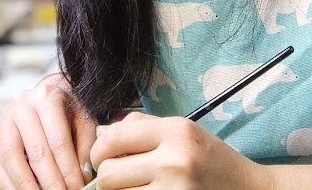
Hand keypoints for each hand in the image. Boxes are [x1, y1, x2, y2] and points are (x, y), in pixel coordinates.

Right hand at [0, 73, 96, 189]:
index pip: (58, 140)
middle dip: (51, 181)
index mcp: (47, 97)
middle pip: (36, 151)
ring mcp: (4, 121)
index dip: (68, 169)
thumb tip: (82, 175)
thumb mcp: (82, 120)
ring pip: (12, 159)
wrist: (43, 96)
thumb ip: (85, 146)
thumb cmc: (66, 111)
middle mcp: (22, 106)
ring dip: (28, 186)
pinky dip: (10, 185)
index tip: (77, 187)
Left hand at [89, 111, 272, 189]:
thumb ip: (144, 127)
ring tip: (134, 188)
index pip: (114, 137)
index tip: (102, 159)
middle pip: (109, 174)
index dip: (99, 150)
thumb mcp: (183, 131)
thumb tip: (103, 134)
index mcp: (176, 131)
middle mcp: (175, 160)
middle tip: (116, 178)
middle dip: (105, 178)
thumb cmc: (212, 159)